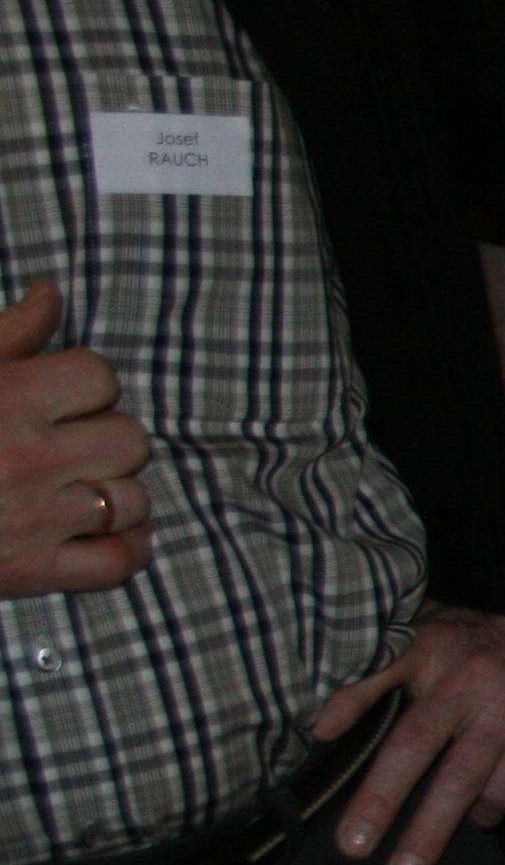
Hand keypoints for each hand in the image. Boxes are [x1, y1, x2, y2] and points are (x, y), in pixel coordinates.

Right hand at [0, 279, 151, 596]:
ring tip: (74, 488)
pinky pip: (120, 562)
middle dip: (105, 437)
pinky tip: (103, 531)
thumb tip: (51, 293)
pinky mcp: (32, 572)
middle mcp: (27, 459)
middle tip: (67, 444)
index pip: (100, 377)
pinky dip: (125, 547)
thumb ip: (9, 333)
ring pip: (132, 500)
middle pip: (129, 439)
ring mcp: (34, 520)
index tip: (61, 397)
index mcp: (7, 401)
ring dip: (113, 493)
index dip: (85, 384)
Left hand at [310, 606, 504, 864]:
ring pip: (461, 778)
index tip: (318, 734)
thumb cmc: (483, 653)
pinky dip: (487, 811)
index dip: (350, 699)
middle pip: (415, 743)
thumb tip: (319, 721)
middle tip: (352, 845)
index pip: (383, 670)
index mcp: (431, 649)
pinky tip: (477, 819)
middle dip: (381, 797)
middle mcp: (467, 678)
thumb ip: (381, 669)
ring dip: (431, 830)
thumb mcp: (432, 638)